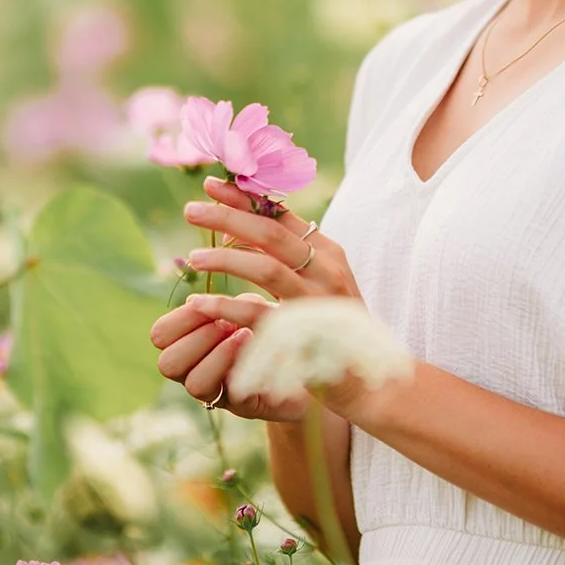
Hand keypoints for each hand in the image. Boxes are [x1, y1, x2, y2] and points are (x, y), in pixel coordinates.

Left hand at [148, 174, 364, 420]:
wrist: (373, 381)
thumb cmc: (339, 329)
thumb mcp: (322, 284)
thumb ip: (289, 257)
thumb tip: (239, 227)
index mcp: (329, 254)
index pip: (283, 215)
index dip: (245, 198)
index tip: (211, 184)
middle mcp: (327, 272)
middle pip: (270, 233)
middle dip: (228, 217)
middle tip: (191, 210)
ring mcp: (318, 303)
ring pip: (265, 268)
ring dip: (225, 259)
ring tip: (194, 258)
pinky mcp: (305, 337)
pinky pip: (259, 315)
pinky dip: (226, 307)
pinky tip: (200, 304)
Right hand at [150, 290, 309, 422]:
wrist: (308, 361)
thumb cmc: (270, 326)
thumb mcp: (246, 306)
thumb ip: (224, 303)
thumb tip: (195, 302)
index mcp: (188, 344)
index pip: (160, 335)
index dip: (181, 318)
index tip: (209, 303)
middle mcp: (194, 371)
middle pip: (167, 363)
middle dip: (198, 338)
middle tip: (227, 324)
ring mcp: (217, 393)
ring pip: (194, 384)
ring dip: (219, 355)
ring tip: (246, 336)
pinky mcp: (245, 405)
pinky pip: (233, 396)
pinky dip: (244, 368)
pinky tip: (263, 349)